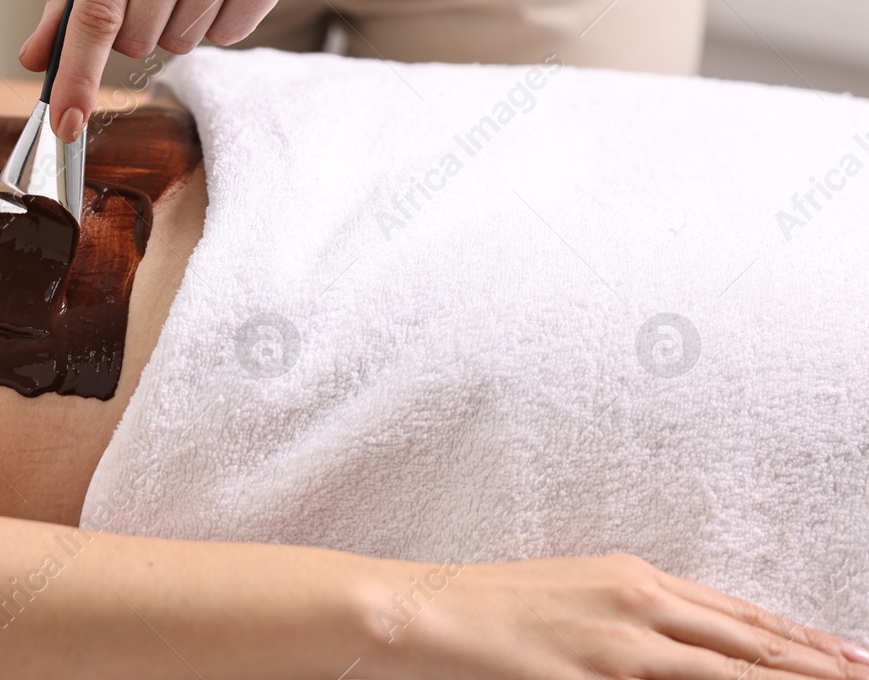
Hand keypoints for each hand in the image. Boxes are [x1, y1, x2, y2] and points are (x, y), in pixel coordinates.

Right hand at [365, 552, 868, 678]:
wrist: (423, 609)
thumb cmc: (489, 606)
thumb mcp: (571, 596)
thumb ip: (629, 618)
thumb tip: (678, 645)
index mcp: (632, 578)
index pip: (735, 615)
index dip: (795, 639)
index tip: (846, 655)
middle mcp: (636, 603)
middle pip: (746, 641)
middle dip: (813, 664)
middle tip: (866, 674)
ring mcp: (617, 644)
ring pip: (726, 669)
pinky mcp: (591, 676)